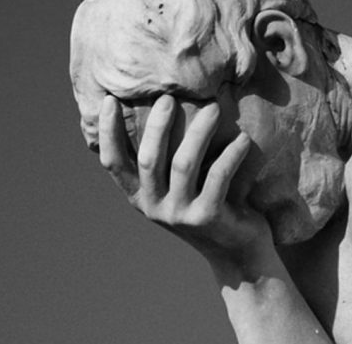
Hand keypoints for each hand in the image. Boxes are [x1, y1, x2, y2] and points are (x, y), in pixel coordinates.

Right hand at [97, 94, 271, 258]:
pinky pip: (219, 176)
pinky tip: (243, 138)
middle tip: (169, 97)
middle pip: (149, 159)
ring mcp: (181, 215)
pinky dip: (231, 154)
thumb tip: (161, 108)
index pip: (115, 164)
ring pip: (183, 164)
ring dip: (199, 132)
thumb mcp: (180, 189)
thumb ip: (167, 163)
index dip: (109, 133)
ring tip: (213, 108)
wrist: (239, 254)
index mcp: (142, 198)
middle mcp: (156, 208)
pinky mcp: (209, 218)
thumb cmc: (210, 208)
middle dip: (157, 125)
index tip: (110, 100)